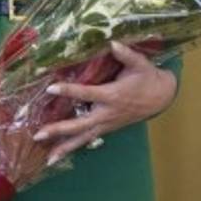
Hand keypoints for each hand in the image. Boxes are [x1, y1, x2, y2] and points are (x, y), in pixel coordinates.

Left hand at [35, 42, 176, 163]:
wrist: (161, 97)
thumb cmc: (147, 78)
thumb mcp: (140, 63)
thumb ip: (126, 54)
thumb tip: (112, 42)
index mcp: (112, 95)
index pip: (87, 93)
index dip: (69, 91)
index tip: (51, 88)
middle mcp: (107, 113)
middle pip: (80, 124)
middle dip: (60, 130)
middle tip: (39, 134)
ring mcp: (107, 124)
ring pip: (84, 138)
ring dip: (65, 147)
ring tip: (47, 158)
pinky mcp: (107, 128)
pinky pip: (88, 139)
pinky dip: (73, 147)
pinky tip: (58, 155)